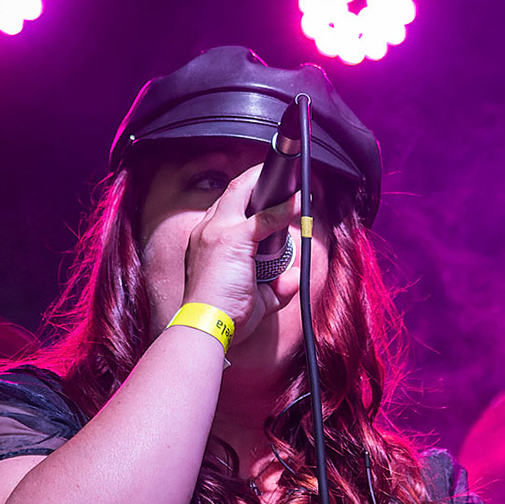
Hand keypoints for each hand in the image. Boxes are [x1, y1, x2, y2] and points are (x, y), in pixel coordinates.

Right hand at [180, 163, 299, 346]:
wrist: (205, 327)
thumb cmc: (223, 317)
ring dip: (267, 182)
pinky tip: (299, 202)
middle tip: (283, 176)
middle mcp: (206, 231)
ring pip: (243, 192)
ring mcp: (216, 232)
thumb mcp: (256, 300)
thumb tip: (294, 278)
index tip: (266, 192)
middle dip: (256, 178)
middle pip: (233, 191)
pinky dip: (284, 208)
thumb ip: (276, 286)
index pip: (226, 207)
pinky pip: (264, 217)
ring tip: (291, 178)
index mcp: (205, 242)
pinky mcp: (231, 239)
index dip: (247, 196)